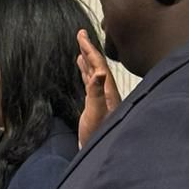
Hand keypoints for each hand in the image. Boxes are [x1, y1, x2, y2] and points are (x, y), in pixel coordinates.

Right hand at [76, 29, 119, 146]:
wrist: (98, 154)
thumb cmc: (98, 136)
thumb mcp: (97, 114)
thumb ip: (97, 93)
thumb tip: (100, 72)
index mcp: (108, 91)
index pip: (99, 64)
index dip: (90, 49)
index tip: (81, 35)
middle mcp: (107, 93)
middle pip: (97, 66)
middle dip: (88, 50)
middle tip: (80, 34)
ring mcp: (102, 99)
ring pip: (94, 73)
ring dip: (87, 61)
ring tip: (81, 49)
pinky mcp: (95, 107)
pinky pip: (90, 84)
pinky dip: (85, 74)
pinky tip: (83, 72)